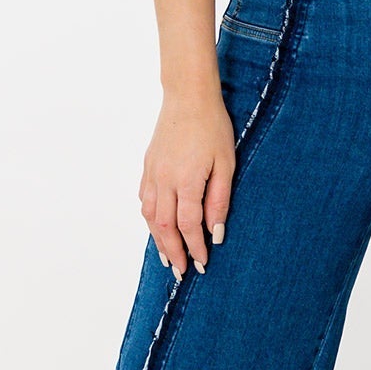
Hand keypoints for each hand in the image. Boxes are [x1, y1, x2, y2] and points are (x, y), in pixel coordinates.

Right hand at [139, 84, 232, 279]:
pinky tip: (155, 227)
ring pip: (149, 216)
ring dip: (157, 240)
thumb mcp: (226, 164)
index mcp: (186, 181)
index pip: (189, 226)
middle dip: (173, 253)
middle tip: (182, 273)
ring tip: (167, 258)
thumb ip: (220, 200)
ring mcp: (152, 173)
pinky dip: (148, 219)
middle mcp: (164, 181)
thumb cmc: (213, 127)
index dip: (195, 248)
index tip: (202, 265)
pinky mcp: (147, 166)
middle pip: (164, 227)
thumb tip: (216, 233)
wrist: (188, 97)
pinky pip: (144, 199)